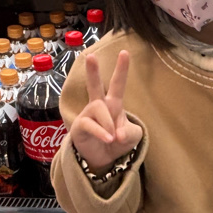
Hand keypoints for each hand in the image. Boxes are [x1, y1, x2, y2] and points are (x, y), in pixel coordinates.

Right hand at [70, 50, 142, 173]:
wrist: (103, 160)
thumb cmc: (118, 142)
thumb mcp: (133, 137)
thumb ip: (130, 132)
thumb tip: (117, 134)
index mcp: (113, 103)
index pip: (118, 84)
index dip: (121, 69)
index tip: (124, 52)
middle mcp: (99, 105)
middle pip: (94, 85)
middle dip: (92, 71)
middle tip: (90, 57)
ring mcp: (88, 115)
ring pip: (98, 107)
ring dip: (108, 123)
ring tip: (112, 137)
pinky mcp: (80, 126)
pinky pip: (90, 124)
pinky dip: (102, 132)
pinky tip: (108, 139)